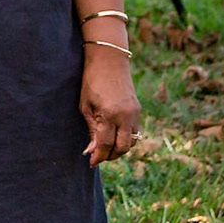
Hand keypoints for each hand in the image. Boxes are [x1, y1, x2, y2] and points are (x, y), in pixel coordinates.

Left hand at [79, 51, 140, 165]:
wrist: (109, 60)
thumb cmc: (92, 81)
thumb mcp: (85, 105)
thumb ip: (91, 129)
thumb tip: (92, 150)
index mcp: (109, 115)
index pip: (106, 145)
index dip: (98, 157)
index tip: (91, 162)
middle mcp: (125, 116)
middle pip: (122, 148)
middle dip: (110, 156)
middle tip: (99, 157)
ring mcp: (134, 113)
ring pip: (132, 142)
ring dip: (120, 149)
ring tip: (106, 148)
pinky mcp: (138, 109)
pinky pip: (135, 131)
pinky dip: (126, 138)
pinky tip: (115, 136)